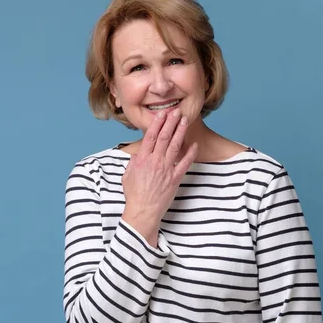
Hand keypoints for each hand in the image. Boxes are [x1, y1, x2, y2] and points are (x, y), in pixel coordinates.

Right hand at [121, 109, 197, 246]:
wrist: (143, 211)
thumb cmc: (134, 195)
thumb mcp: (128, 175)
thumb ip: (134, 162)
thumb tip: (139, 153)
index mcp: (142, 159)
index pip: (150, 136)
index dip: (157, 123)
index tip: (162, 114)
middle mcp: (154, 161)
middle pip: (164, 137)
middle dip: (171, 122)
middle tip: (176, 111)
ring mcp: (166, 169)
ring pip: (175, 146)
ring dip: (180, 132)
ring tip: (185, 121)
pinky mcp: (175, 178)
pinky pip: (185, 163)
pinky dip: (190, 153)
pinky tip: (194, 144)